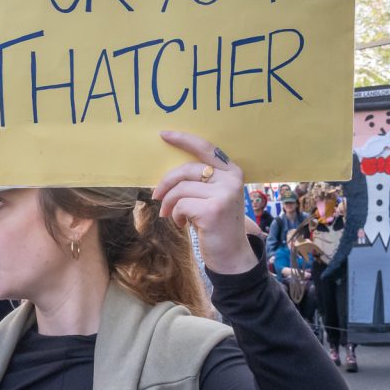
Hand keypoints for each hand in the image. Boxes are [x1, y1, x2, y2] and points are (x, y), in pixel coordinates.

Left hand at [153, 131, 257, 274]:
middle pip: (186, 170)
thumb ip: (199, 180)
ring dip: (169, 203)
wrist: (232, 255)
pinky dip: (176, 215)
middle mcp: (231, 179)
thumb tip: (167, 173)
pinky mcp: (213, 210)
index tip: (164, 135)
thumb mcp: (213, 196)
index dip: (183, 140)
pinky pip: (181, 205)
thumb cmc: (216, 223)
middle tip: (157, 197)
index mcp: (232, 171)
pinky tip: (183, 224)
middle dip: (166, 183)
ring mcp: (224, 194)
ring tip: (172, 215)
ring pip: (180, 189)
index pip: (206, 148)